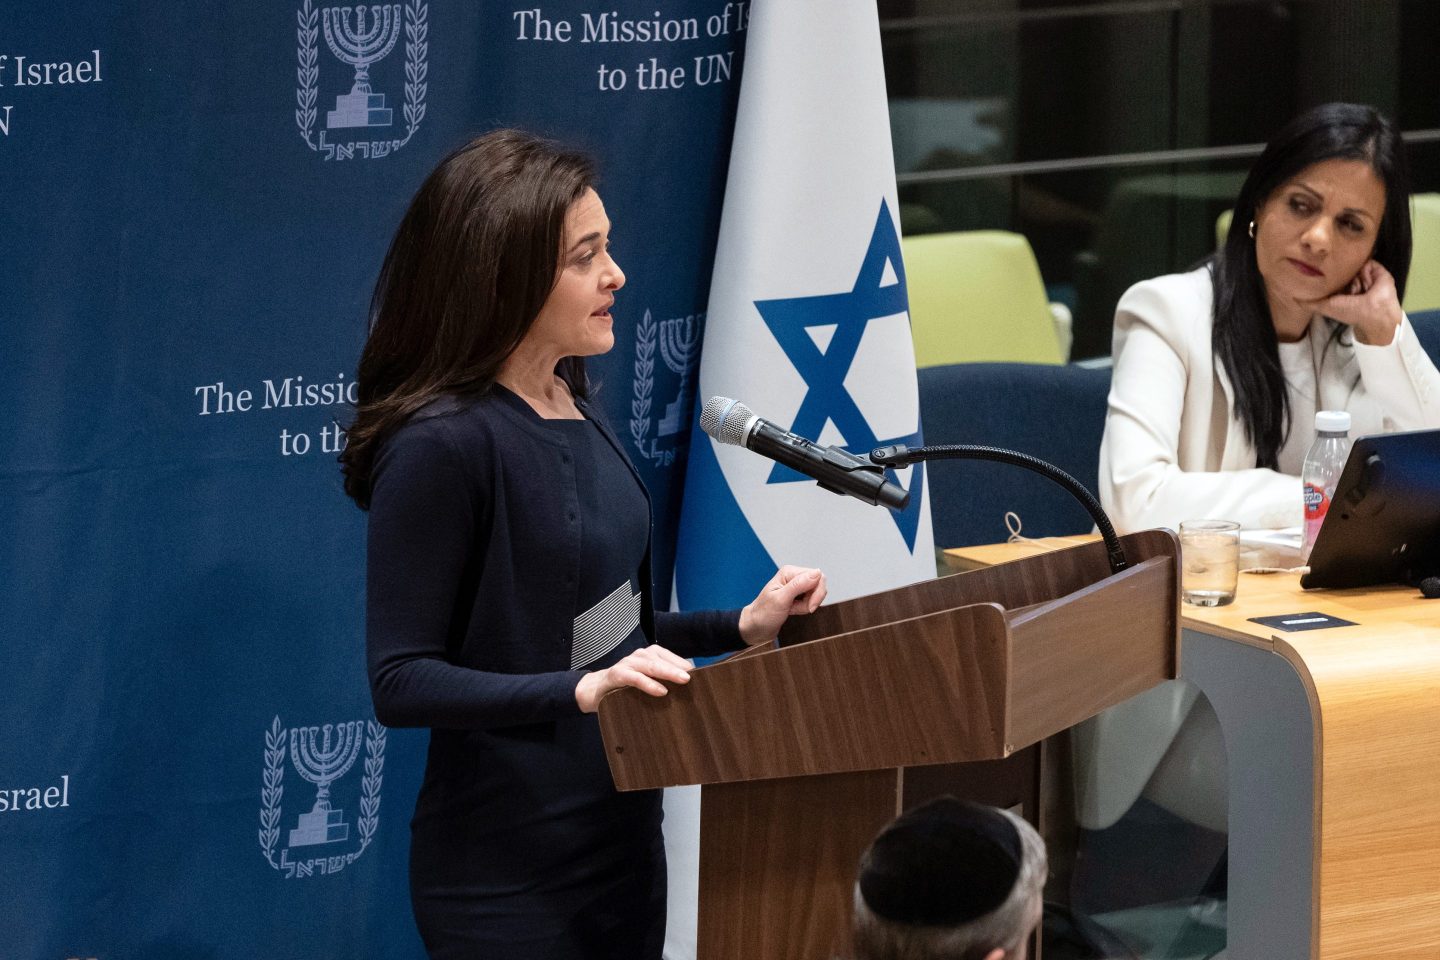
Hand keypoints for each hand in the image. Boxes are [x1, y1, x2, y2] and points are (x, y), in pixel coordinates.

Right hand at [574, 645, 691, 713]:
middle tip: (695, 677)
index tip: (704, 675)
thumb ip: (666, 683)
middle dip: (680, 667)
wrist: (597, 689)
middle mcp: (641, 656)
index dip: (687, 665)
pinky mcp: (617, 674)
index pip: (673, 658)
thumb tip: (692, 692)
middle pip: (663, 660)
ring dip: (667, 672)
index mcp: (651, 655)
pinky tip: (660, 691)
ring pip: (650, 665)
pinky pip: (634, 677)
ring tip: (683, 680)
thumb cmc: (628, 686)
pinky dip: (648, 683)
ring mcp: (628, 663)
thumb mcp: (649, 682)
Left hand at [738, 566, 827, 645]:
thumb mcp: (781, 600)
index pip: (817, 576)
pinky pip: (811, 600)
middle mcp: (794, 576)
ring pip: (816, 594)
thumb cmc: (763, 614)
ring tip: (791, 609)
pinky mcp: (797, 596)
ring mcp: (796, 586)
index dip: (817, 593)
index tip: (810, 607)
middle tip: (798, 609)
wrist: (755, 627)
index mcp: (789, 572)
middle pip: (818, 584)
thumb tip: (817, 572)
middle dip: (812, 600)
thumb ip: (799, 585)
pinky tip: (792, 610)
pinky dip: (804, 608)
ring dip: (807, 606)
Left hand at [1315, 259, 1403, 345]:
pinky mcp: (1375, 269)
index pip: (1329, 276)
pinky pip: (1367, 261)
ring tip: (1358, 290)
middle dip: (1338, 272)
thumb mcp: (1325, 307)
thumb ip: (1309, 303)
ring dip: (1353, 275)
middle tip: (1340, 281)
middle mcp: (1351, 280)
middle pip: (1340, 268)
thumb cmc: (1350, 312)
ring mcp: (1363, 274)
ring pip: (1353, 264)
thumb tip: (1293, 298)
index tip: (1317, 270)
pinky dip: (1365, 270)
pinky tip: (1366, 282)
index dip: (1324, 274)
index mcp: (1340, 288)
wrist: (1374, 313)